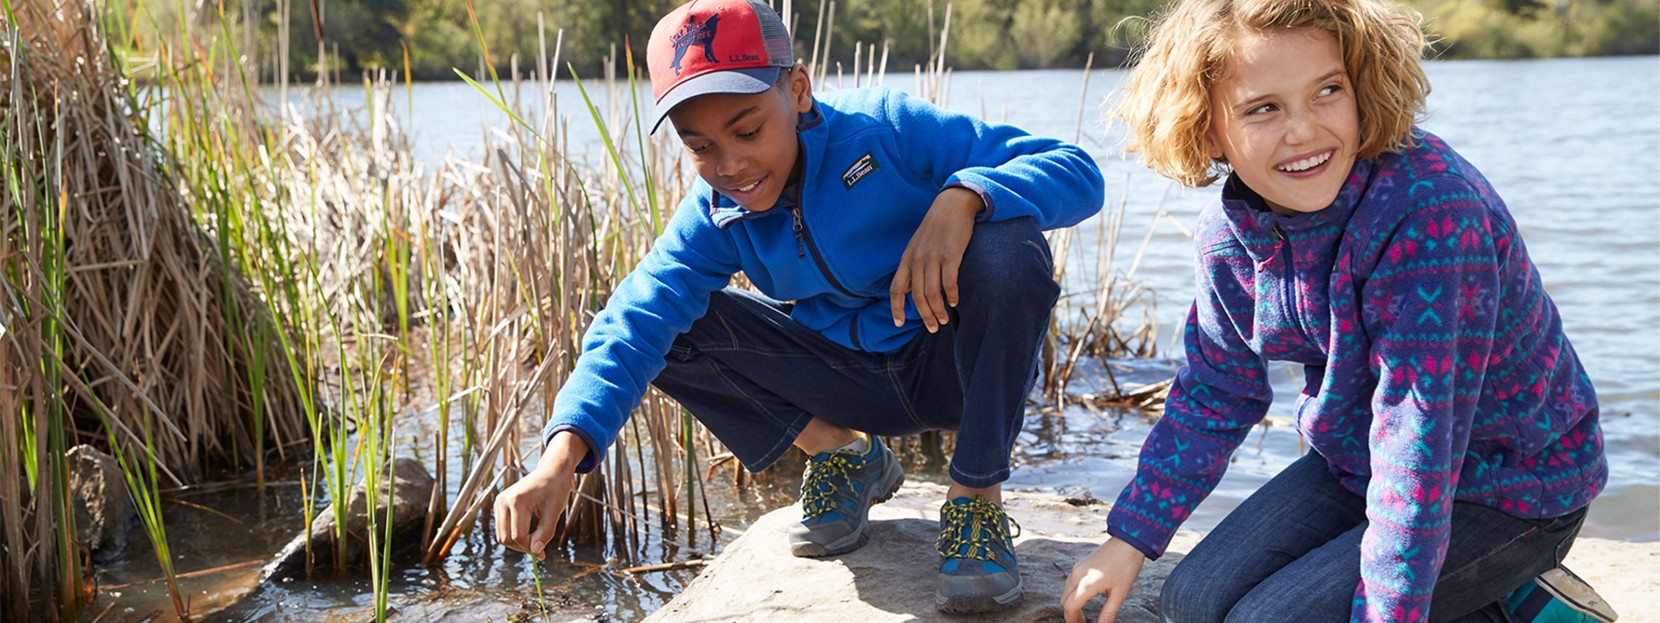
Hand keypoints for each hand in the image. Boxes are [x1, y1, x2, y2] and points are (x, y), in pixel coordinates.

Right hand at [493, 431, 586, 559]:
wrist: (551, 470)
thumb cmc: (556, 489)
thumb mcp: (555, 511)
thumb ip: (545, 533)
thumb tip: (536, 553)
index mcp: (517, 500)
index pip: (518, 536)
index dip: (530, 548)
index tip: (543, 555)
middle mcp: (503, 500)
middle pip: (506, 538)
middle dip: (523, 547)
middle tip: (540, 550)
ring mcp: (499, 501)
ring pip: (502, 536)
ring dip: (518, 543)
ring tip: (536, 539)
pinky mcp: (499, 504)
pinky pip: (502, 529)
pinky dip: (514, 535)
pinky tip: (529, 531)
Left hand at [891, 187, 980, 332]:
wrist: (952, 205)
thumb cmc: (935, 227)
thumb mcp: (916, 246)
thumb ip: (912, 267)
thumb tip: (909, 290)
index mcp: (907, 259)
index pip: (897, 288)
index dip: (896, 308)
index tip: (899, 324)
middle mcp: (917, 259)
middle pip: (917, 296)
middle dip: (924, 316)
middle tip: (932, 327)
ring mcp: (933, 258)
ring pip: (932, 293)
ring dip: (938, 310)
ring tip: (943, 320)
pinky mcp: (950, 255)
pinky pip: (949, 283)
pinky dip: (951, 296)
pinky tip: (954, 302)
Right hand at [1062, 538, 1145, 622]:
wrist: (1128, 541)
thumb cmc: (1126, 565)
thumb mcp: (1120, 593)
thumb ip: (1108, 613)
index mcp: (1086, 584)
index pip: (1070, 607)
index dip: (1072, 621)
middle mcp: (1077, 575)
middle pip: (1064, 601)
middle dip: (1071, 614)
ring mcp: (1077, 568)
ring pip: (1066, 592)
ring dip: (1071, 604)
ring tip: (1083, 614)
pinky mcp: (1080, 564)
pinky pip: (1070, 582)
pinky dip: (1073, 594)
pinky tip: (1084, 598)